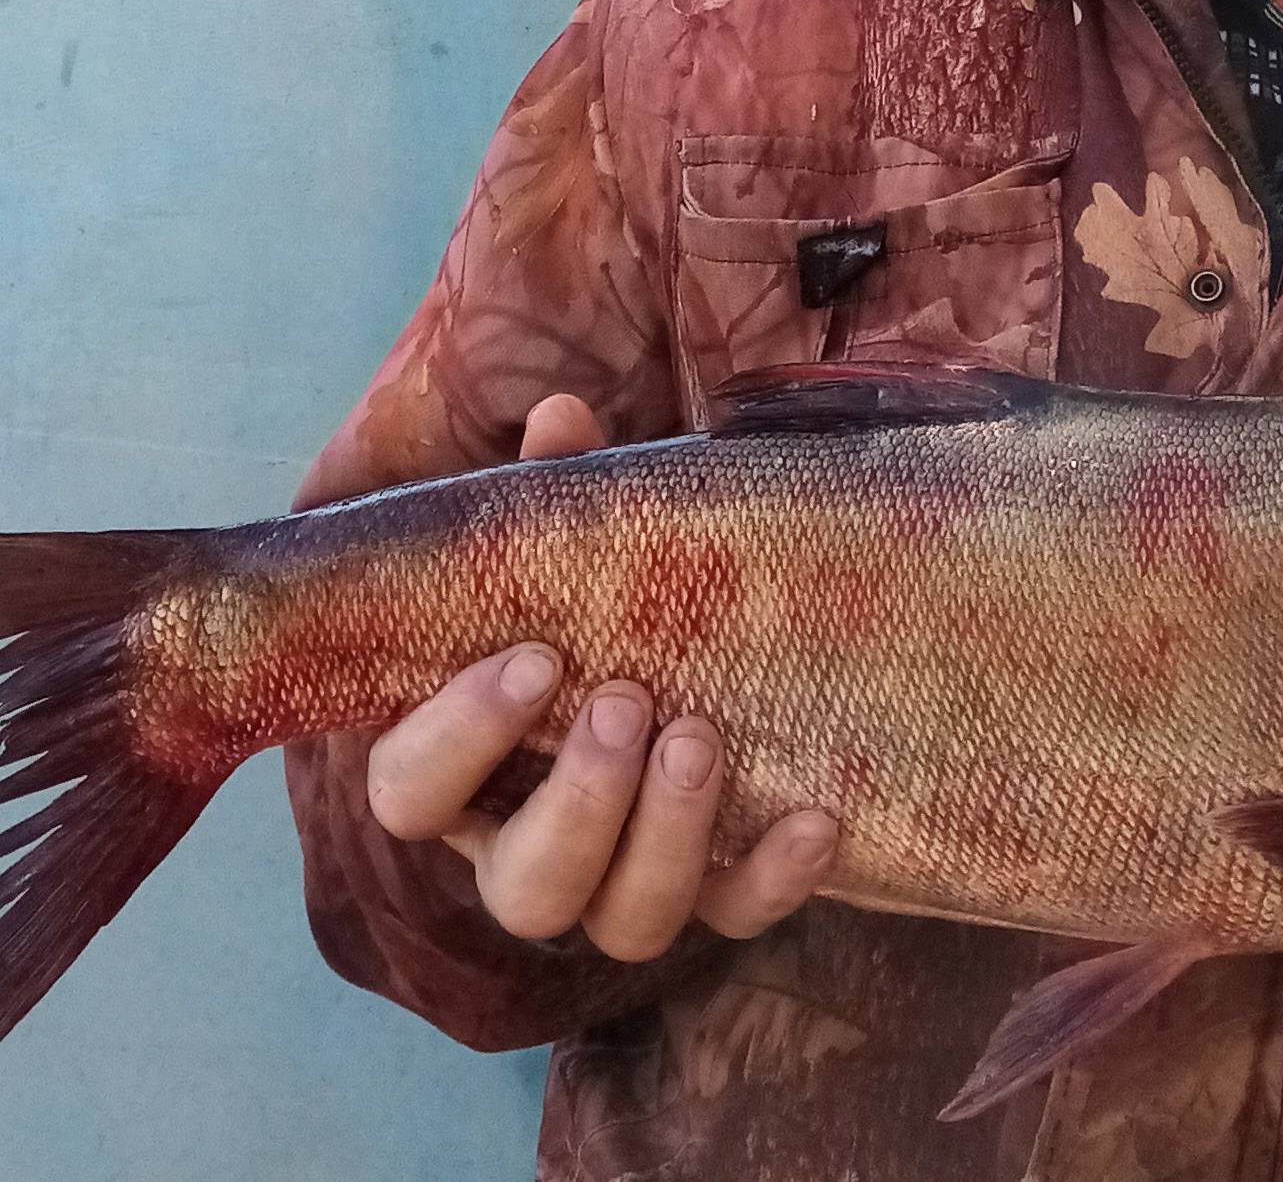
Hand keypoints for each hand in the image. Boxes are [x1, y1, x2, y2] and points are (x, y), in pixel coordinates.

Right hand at [364, 392, 838, 961]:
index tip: (534, 656)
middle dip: (580, 803)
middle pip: (524, 887)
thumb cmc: (595, 602)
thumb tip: (562, 415)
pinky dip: (774, 877)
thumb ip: (555, 491)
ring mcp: (621, 877)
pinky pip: (738, 915)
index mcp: (465, 766)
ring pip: (622, 922)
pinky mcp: (714, 889)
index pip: (409, 792)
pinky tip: (816, 816)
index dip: (457, 740)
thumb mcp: (571, 545)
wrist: (697, 646)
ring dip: (665, 840)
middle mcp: (528, 840)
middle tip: (630, 700)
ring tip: (704, 736)